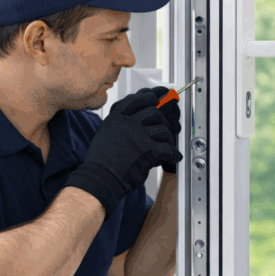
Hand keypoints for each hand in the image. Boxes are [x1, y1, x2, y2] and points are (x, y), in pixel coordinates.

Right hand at [66, 88, 180, 213]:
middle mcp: (127, 123)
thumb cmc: (102, 161)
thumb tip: (136, 118)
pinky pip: (167, 147)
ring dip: (168, 138)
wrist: (101, 178)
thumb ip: (119, 124)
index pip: (135, 100)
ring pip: (163, 129)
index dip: (148, 97)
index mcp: (116, 118)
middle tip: (165, 127)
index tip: (155, 99)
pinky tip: (173, 156)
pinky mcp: (147, 150)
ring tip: (168, 145)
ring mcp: (138, 135)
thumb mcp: (105, 134)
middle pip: (154, 112)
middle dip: (162, 120)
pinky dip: (173, 153)